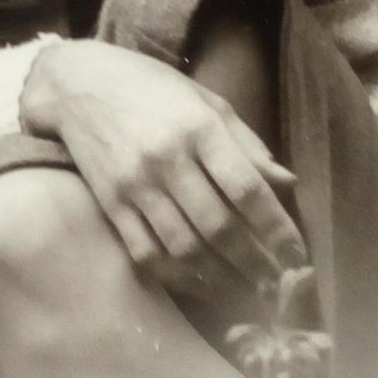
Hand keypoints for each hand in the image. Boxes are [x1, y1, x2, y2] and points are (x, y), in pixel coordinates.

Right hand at [20, 38, 307, 306]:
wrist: (78, 85)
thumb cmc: (153, 88)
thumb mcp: (207, 102)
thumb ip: (247, 144)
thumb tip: (288, 184)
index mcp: (199, 128)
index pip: (247, 189)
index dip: (277, 229)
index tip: (298, 257)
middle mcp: (167, 159)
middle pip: (219, 226)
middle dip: (255, 263)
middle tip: (278, 285)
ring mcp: (135, 185)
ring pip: (184, 247)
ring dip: (221, 278)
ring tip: (247, 292)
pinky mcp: (110, 204)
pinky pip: (146, 252)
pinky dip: (177, 275)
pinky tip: (202, 284)